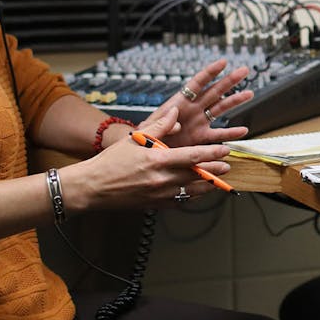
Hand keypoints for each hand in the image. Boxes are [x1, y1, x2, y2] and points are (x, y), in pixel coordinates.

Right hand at [68, 129, 232, 209]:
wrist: (92, 187)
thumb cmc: (110, 162)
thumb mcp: (135, 139)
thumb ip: (159, 127)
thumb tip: (175, 114)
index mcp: (157, 161)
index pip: (193, 156)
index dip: (212, 154)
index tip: (225, 151)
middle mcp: (161, 180)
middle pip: (196, 176)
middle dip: (214, 171)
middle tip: (227, 167)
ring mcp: (159, 195)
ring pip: (191, 192)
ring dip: (206, 186)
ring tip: (217, 181)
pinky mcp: (154, 205)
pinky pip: (179, 202)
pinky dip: (190, 197)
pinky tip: (196, 192)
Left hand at [141, 58, 254, 148]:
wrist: (145, 154)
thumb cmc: (144, 138)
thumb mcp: (149, 128)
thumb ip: (163, 123)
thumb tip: (177, 120)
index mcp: (179, 103)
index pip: (197, 84)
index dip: (210, 72)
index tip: (223, 62)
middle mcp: (192, 110)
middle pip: (214, 92)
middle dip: (230, 81)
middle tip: (244, 70)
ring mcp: (198, 123)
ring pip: (221, 109)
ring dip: (235, 101)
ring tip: (250, 94)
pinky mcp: (201, 138)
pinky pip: (219, 134)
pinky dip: (231, 133)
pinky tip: (243, 131)